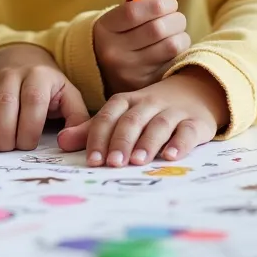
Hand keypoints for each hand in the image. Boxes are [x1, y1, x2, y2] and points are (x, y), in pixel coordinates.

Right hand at [0, 44, 89, 155]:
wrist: (19, 59)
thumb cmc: (48, 88)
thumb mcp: (69, 96)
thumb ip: (78, 120)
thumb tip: (66, 144)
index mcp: (37, 76)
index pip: (33, 100)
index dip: (30, 126)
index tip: (30, 147)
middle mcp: (9, 75)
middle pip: (4, 103)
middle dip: (5, 132)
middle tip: (8, 152)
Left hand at [58, 67, 228, 166]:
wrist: (195, 93)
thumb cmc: (150, 111)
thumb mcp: (121, 116)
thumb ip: (92, 130)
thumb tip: (61, 143)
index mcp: (125, 102)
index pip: (108, 117)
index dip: (98, 137)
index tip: (93, 161)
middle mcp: (147, 104)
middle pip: (131, 121)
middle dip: (121, 142)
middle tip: (113, 163)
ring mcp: (173, 112)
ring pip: (158, 125)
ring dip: (147, 143)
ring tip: (137, 161)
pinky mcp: (196, 122)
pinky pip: (187, 131)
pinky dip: (179, 144)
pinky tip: (170, 157)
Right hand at [93, 0, 190, 93]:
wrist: (102, 70)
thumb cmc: (118, 35)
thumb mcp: (117, 19)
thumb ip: (138, 8)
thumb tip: (166, 4)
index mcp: (105, 29)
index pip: (134, 12)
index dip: (160, 4)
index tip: (170, 3)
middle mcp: (114, 51)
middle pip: (157, 29)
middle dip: (176, 19)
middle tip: (177, 19)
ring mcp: (129, 71)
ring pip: (171, 46)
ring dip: (181, 36)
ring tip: (177, 34)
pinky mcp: (145, 83)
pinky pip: (173, 62)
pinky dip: (179, 53)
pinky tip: (173, 49)